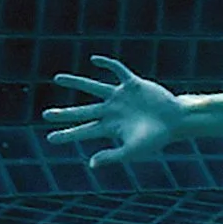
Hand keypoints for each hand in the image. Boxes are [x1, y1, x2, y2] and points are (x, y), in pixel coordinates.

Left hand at [44, 56, 183, 168]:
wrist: (177, 120)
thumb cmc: (157, 138)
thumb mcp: (134, 150)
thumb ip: (113, 156)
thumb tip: (91, 164)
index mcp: (110, 128)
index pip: (84, 131)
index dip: (67, 135)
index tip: (50, 139)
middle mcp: (112, 111)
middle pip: (83, 111)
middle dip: (64, 114)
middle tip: (45, 115)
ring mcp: (121, 97)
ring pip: (93, 88)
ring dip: (76, 82)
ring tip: (57, 78)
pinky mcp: (133, 84)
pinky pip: (118, 71)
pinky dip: (107, 64)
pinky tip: (94, 59)